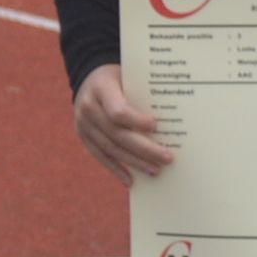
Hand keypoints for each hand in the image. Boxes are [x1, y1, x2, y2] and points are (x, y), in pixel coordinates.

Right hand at [72, 63, 173, 183]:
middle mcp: (88, 107)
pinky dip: (115, 169)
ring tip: (154, 171)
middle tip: (167, 158)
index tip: (156, 125)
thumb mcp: (129, 76)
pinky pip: (99, 155)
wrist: (88, 76)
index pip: (118, 111)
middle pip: (117, 134)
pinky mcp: (82, 135)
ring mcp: (83, 123)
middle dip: (144, 149)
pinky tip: (130, 180)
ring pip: (110, 148)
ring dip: (133, 162)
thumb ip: (144, 93)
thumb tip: (174, 118)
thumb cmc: (120, 77)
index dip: (136, 121)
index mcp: (101, 88)